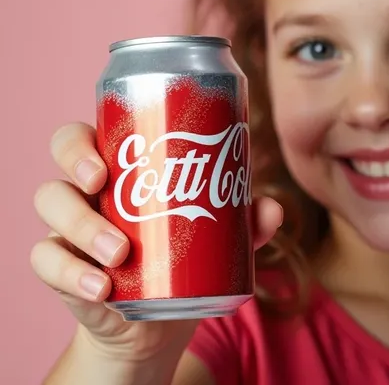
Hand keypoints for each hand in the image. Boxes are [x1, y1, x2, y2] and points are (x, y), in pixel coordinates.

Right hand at [30, 123, 281, 361]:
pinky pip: (47, 263)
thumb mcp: (218, 239)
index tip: (109, 158)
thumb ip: (245, 223)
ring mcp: (69, 228)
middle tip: (102, 185)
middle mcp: (89, 191)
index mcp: (122, 168)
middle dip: (76, 164)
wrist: (159, 321)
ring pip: (51, 205)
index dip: (85, 138)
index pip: (88, 135)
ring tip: (118, 253)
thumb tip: (273, 208)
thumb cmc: (185, 258)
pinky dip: (70, 274)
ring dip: (82, 227)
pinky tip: (100, 288)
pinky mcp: (62, 270)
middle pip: (63, 158)